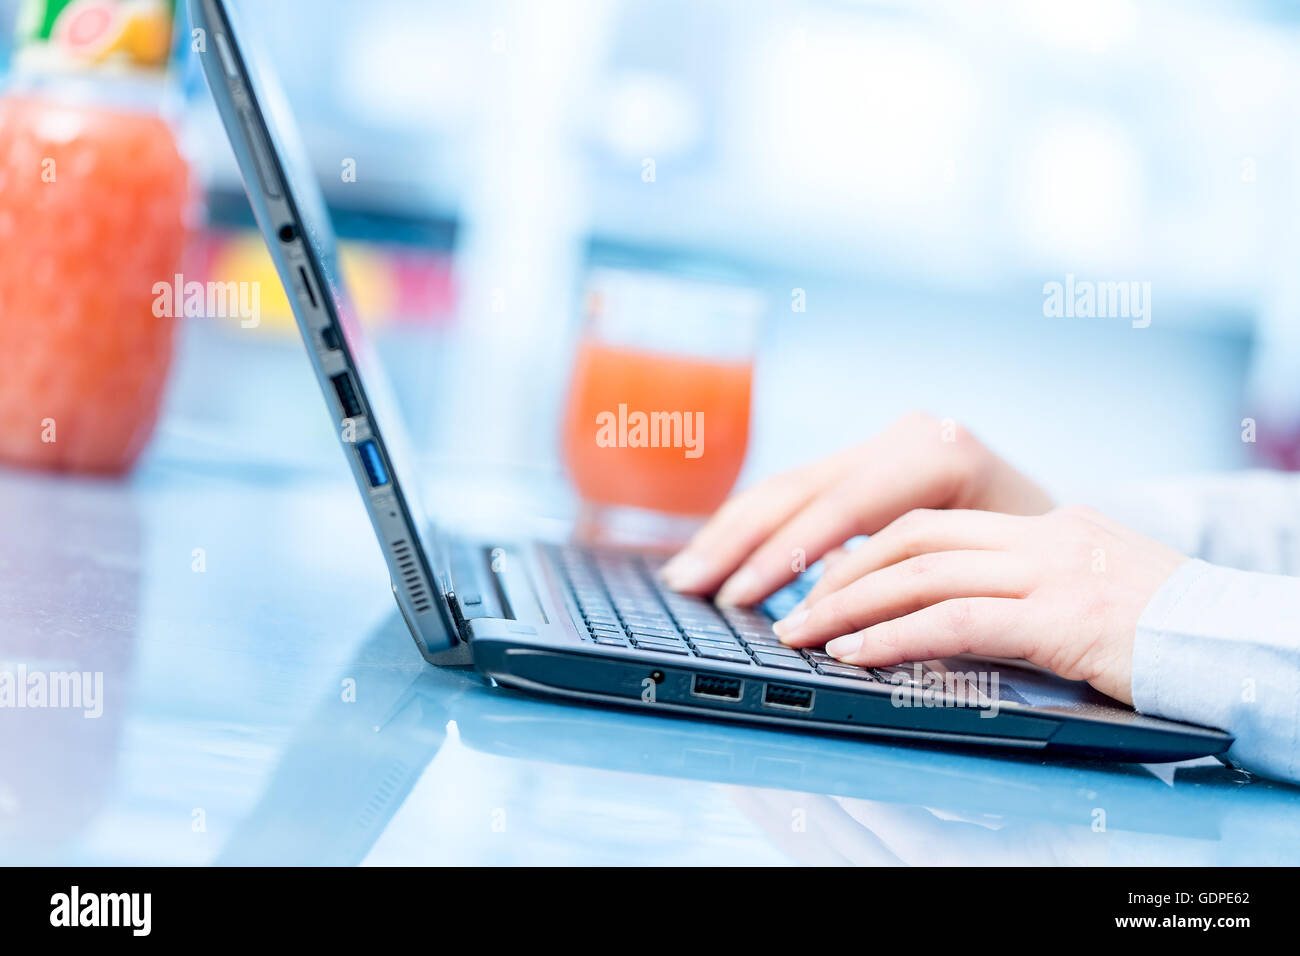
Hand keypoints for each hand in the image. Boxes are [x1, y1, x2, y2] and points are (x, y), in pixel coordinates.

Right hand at [659, 411, 1053, 605]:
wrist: (1080, 545)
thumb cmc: (1047, 571)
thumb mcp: (993, 575)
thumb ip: (915, 591)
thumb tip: (833, 622)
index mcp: (941, 453)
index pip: (843, 506)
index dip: (783, 557)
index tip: (742, 602)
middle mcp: (908, 436)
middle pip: (802, 490)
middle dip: (739, 543)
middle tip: (690, 588)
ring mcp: (887, 444)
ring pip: (790, 487)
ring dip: (732, 534)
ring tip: (685, 577)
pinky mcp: (872, 463)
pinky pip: (801, 493)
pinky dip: (755, 526)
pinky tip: (718, 553)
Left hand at [772, 505, 1187, 703]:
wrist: (1247, 646)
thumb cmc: (1167, 634)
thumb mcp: (1088, 595)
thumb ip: (1022, 591)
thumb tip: (941, 614)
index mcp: (1048, 526)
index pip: (933, 523)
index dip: (866, 548)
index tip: (819, 577)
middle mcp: (1045, 536)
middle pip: (914, 537)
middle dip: (841, 571)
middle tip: (790, 604)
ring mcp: (1055, 572)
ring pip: (922, 574)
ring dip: (850, 605)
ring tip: (802, 633)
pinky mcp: (1063, 619)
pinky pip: (956, 621)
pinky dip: (894, 637)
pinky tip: (856, 654)